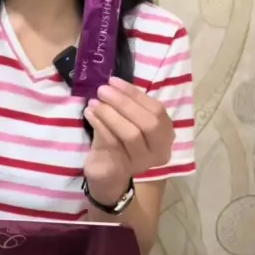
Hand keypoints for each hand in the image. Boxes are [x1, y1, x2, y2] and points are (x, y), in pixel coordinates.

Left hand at [83, 77, 173, 200]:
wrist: (108, 173)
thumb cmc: (119, 141)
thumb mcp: (127, 121)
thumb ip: (126, 105)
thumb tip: (112, 83)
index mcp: (165, 134)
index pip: (157, 110)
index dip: (135, 94)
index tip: (114, 81)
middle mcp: (159, 150)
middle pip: (148, 123)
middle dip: (124, 103)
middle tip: (102, 90)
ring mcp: (142, 162)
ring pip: (131, 134)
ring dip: (110, 114)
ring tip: (93, 102)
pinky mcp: (123, 169)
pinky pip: (113, 143)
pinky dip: (100, 125)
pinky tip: (89, 113)